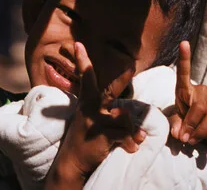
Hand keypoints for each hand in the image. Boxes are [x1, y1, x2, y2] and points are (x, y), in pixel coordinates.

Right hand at [52, 42, 145, 180]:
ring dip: (131, 130)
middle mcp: (91, 108)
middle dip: (122, 78)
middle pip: (110, 90)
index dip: (82, 60)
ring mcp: (96, 121)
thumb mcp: (89, 119)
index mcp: (87, 101)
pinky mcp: (102, 135)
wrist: (72, 161)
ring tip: (134, 138)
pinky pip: (125, 134)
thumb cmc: (85, 137)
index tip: (78, 44)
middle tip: (131, 66)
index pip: (86, 77)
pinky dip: (131, 141)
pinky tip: (132, 147)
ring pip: (124, 117)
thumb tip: (126, 109)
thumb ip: (107, 111)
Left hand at [169, 41, 206, 144]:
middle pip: (199, 106)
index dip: (184, 58)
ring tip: (194, 140)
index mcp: (185, 90)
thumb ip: (175, 126)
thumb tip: (178, 133)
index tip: (183, 43)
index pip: (184, 72)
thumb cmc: (187, 123)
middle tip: (186, 140)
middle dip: (192, 126)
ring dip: (203, 131)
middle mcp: (202, 90)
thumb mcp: (177, 124)